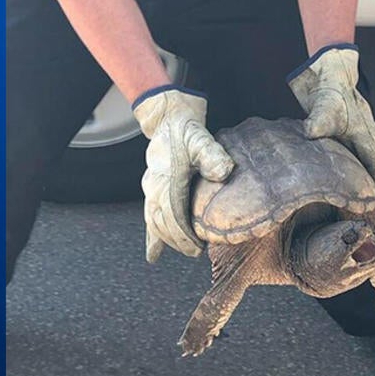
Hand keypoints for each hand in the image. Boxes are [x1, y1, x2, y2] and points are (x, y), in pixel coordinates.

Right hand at [132, 87, 234, 262]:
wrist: (169, 119)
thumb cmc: (187, 130)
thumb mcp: (201, 139)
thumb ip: (213, 155)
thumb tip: (224, 172)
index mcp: (166, 179)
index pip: (173, 215)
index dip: (184, 234)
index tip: (197, 248)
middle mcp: (154, 187)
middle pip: (162, 223)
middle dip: (178, 241)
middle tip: (197, 253)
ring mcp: (150, 189)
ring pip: (154, 222)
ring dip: (168, 239)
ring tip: (185, 250)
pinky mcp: (152, 190)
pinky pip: (150, 218)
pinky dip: (153, 238)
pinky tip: (153, 256)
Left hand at [287, 45, 374, 200]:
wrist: (332, 69)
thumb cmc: (332, 87)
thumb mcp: (324, 105)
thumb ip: (318, 120)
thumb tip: (310, 132)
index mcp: (365, 132)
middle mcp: (368, 134)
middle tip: (373, 206)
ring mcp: (361, 132)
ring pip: (370, 159)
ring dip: (369, 176)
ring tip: (363, 196)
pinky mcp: (351, 130)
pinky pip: (359, 153)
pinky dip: (358, 167)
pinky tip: (347, 177)